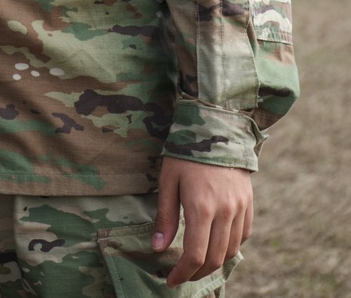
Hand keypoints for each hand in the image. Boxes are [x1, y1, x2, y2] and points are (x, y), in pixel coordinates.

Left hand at [153, 157, 252, 288]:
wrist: (216, 126)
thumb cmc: (186, 152)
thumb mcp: (168, 180)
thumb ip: (165, 216)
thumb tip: (158, 248)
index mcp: (201, 207)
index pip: (195, 255)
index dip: (183, 273)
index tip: (171, 279)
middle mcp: (225, 212)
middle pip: (214, 258)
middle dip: (197, 273)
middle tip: (182, 275)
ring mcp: (240, 208)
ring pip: (231, 250)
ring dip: (214, 263)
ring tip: (197, 264)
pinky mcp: (248, 203)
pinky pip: (243, 236)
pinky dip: (230, 247)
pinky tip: (216, 245)